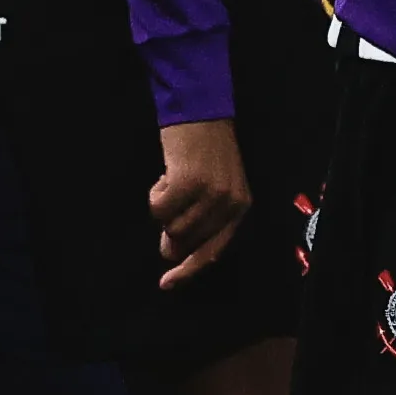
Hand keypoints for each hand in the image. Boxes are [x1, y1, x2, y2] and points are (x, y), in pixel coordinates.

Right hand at [150, 115, 246, 284]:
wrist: (201, 110)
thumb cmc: (204, 151)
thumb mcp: (213, 187)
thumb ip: (198, 220)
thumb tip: (171, 253)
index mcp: (240, 208)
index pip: (214, 251)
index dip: (189, 269)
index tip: (166, 284)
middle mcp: (230, 204)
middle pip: (185, 241)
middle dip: (169, 229)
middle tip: (169, 198)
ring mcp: (210, 194)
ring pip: (170, 226)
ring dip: (163, 205)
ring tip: (174, 179)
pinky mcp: (188, 183)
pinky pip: (157, 208)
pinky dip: (155, 193)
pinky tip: (167, 173)